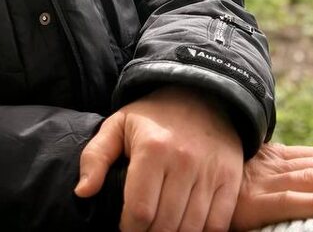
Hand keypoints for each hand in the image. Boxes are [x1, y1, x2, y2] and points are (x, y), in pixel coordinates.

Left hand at [75, 85, 243, 231]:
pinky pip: (217, 223)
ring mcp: (210, 171)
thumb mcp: (118, 125)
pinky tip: (186, 228)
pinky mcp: (230, 178)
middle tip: (143, 229)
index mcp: (153, 149)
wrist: (201, 94)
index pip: (140, 211)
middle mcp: (184, 161)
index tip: (126, 228)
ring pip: (190, 228)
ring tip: (161, 229)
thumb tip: (82, 192)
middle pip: (165, 225)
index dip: (129, 230)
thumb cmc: (153, 116)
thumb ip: (95, 157)